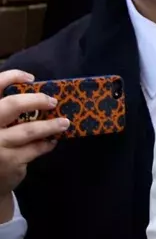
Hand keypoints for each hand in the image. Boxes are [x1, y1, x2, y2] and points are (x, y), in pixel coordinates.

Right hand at [0, 69, 66, 200]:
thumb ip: (7, 112)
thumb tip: (37, 94)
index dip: (11, 77)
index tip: (31, 79)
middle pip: (12, 105)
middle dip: (37, 100)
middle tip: (52, 102)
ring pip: (29, 130)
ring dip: (50, 125)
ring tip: (64, 123)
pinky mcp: (9, 161)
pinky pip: (35, 148)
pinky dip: (46, 144)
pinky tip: (51, 142)